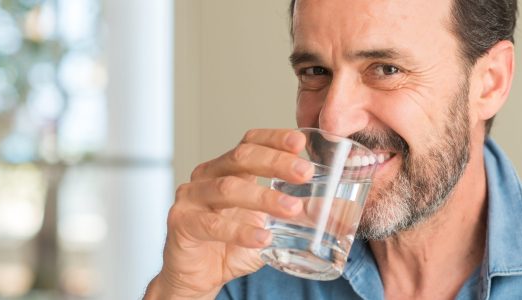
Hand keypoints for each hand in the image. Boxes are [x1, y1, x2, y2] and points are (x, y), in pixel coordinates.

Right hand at [144, 129, 313, 298]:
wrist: (199, 276)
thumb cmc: (232, 245)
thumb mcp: (271, 226)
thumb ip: (299, 215)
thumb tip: (340, 209)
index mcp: (229, 169)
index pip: (251, 142)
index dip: (274, 138)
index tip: (300, 142)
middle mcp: (208, 176)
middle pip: (241, 157)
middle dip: (276, 162)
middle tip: (304, 173)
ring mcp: (192, 197)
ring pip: (228, 188)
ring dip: (263, 197)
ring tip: (292, 208)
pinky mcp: (182, 222)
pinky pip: (212, 224)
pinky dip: (240, 231)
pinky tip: (262, 237)